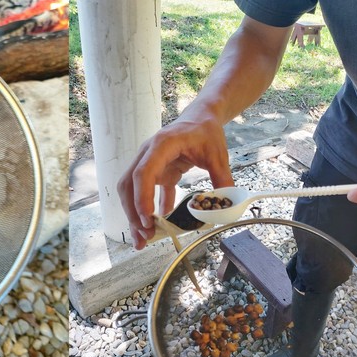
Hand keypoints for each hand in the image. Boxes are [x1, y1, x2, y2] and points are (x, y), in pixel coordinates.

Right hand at [117, 117, 234, 248]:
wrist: (201, 118)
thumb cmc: (206, 131)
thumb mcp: (218, 154)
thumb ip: (222, 179)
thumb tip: (226, 206)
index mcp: (162, 145)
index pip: (143, 173)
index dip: (142, 197)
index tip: (148, 219)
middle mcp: (148, 154)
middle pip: (130, 185)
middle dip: (133, 212)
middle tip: (144, 235)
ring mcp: (150, 163)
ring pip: (132, 190)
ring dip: (135, 214)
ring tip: (144, 238)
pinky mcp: (157, 173)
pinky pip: (148, 193)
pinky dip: (150, 210)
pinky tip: (157, 228)